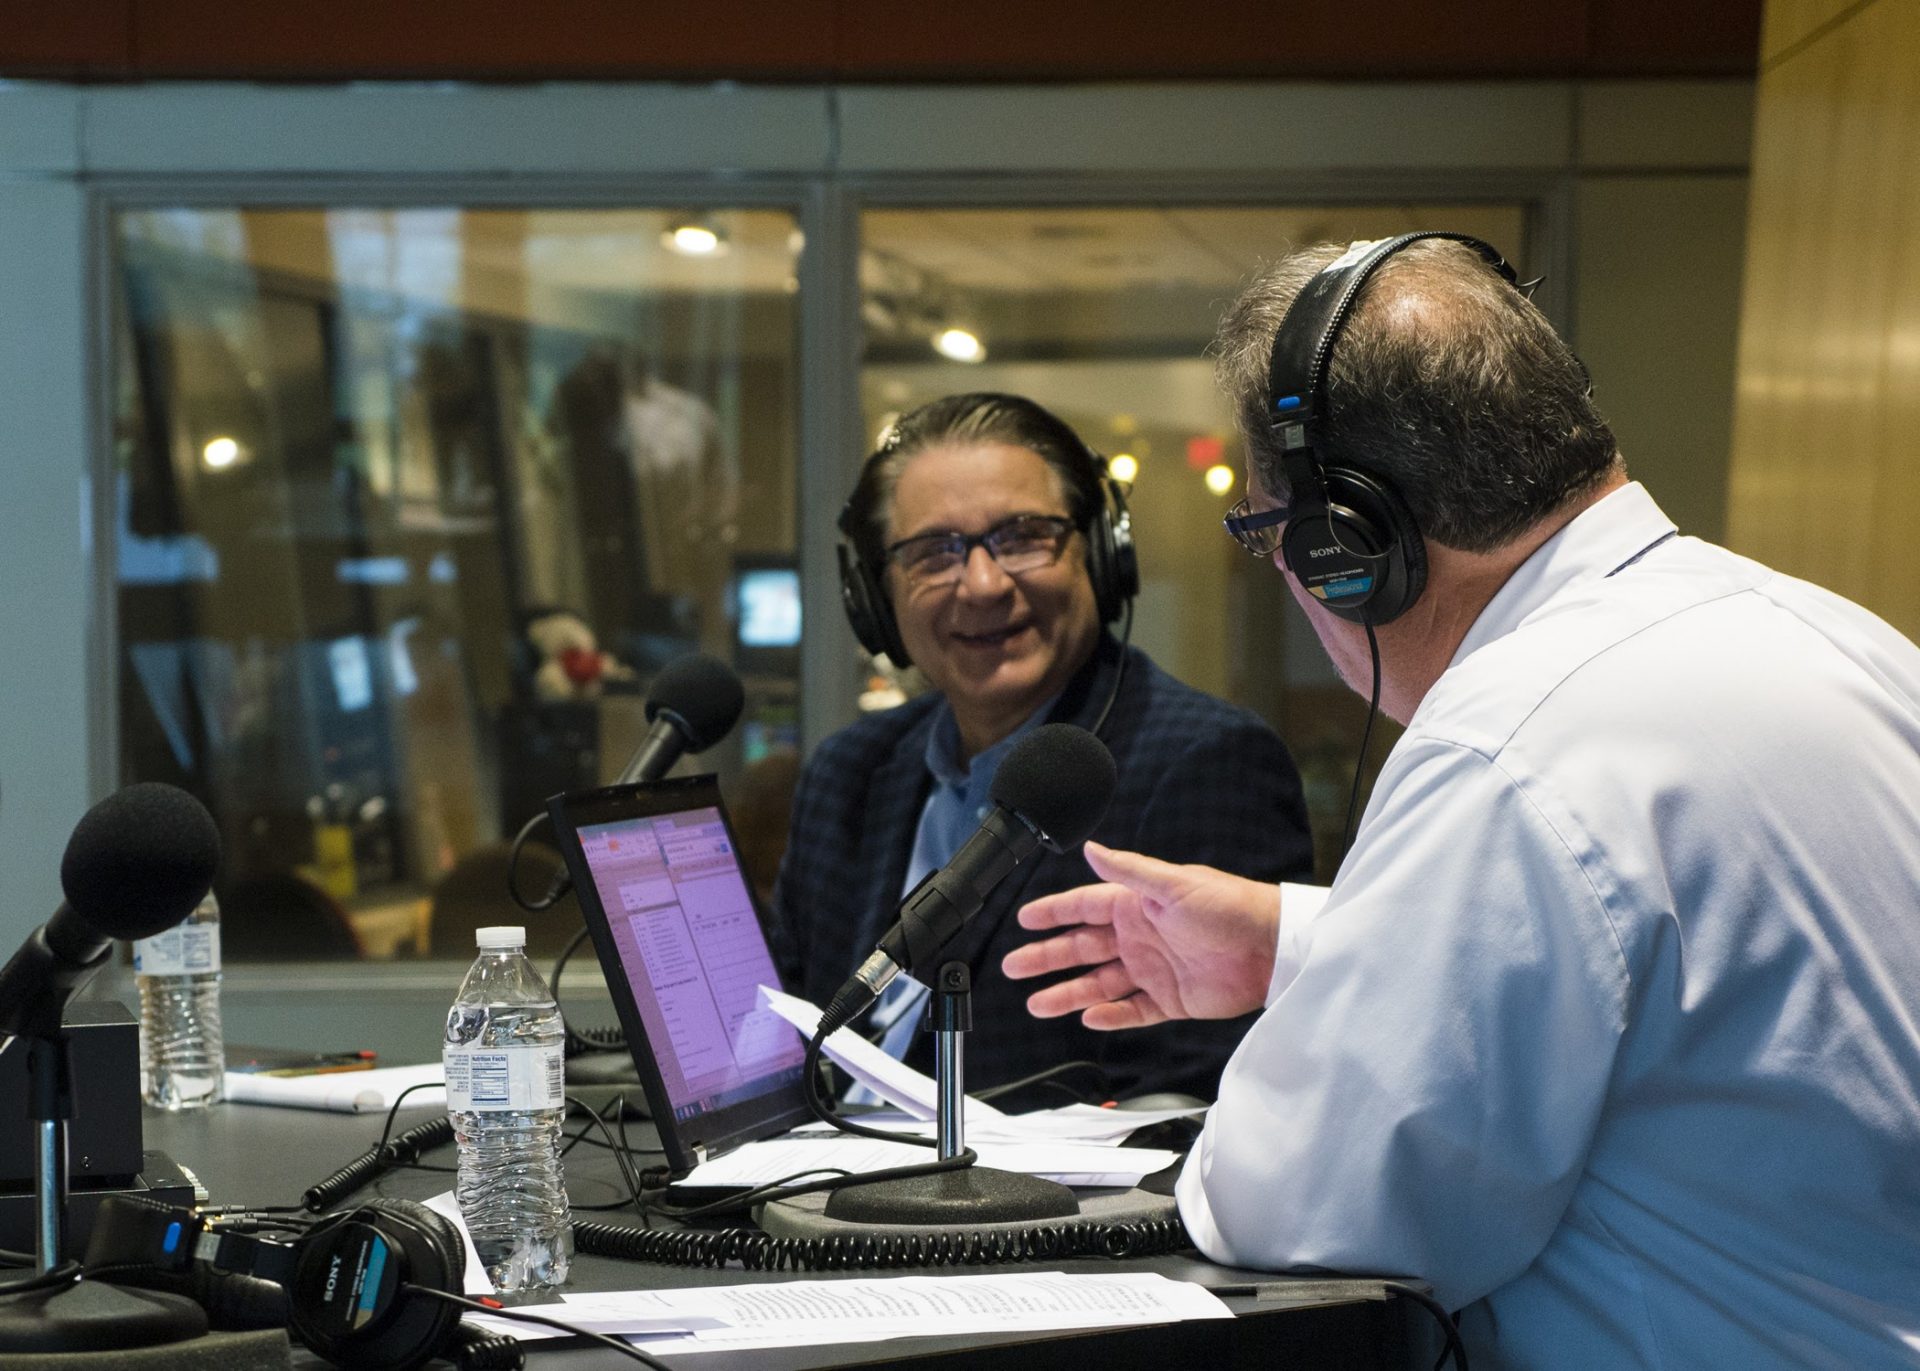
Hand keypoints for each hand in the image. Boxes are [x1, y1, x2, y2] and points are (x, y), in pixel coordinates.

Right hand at [1001, 841, 1280, 1028]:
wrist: (1271, 948)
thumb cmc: (1229, 906)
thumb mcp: (1175, 884)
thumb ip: (1129, 870)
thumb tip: (1090, 848)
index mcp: (1137, 905)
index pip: (1083, 907)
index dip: (1053, 913)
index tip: (1024, 920)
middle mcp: (1139, 936)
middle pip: (1082, 949)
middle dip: (1047, 958)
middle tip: (1013, 967)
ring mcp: (1153, 969)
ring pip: (1099, 984)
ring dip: (1068, 992)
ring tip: (1036, 1004)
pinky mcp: (1171, 1000)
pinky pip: (1132, 1010)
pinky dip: (1110, 1016)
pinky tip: (1088, 1019)